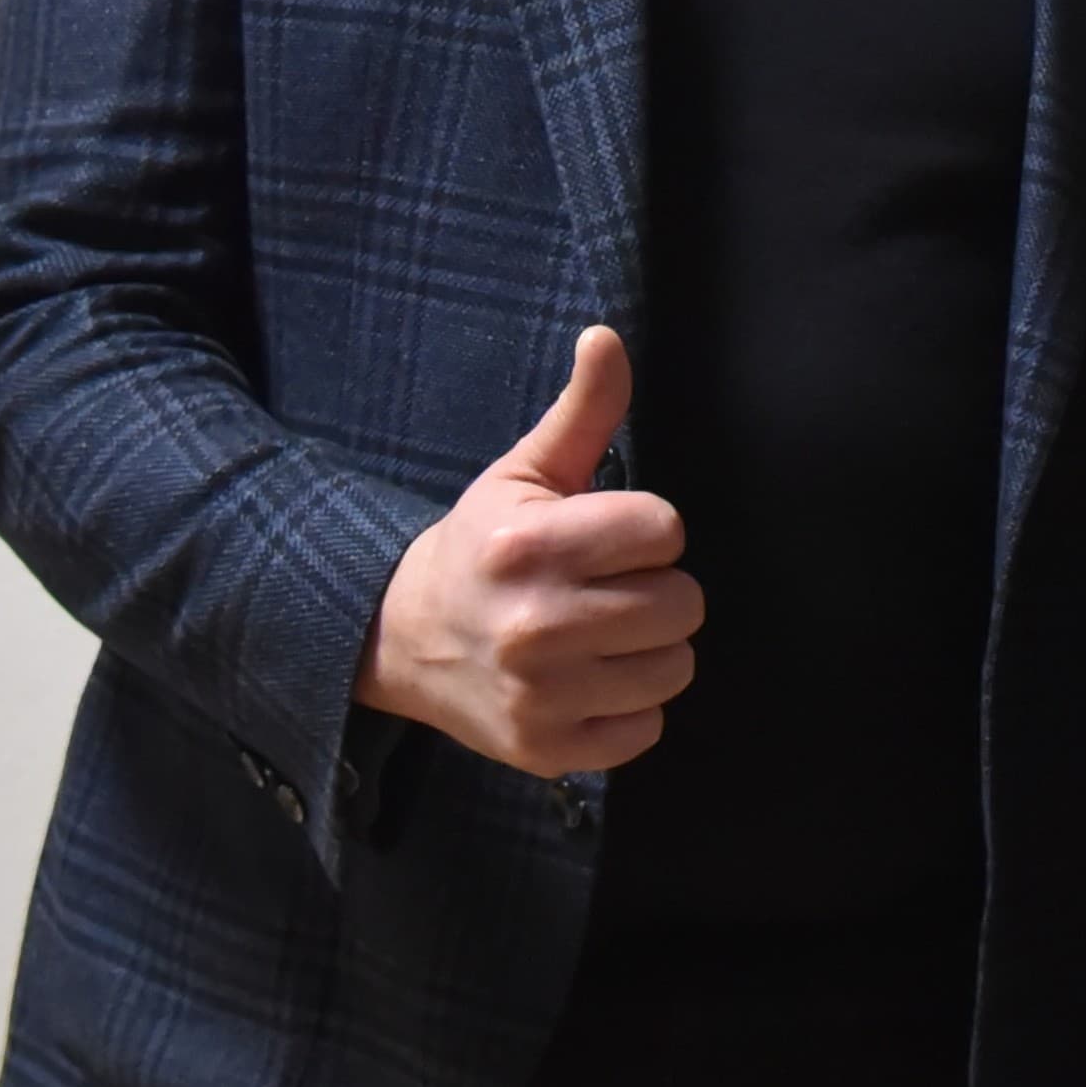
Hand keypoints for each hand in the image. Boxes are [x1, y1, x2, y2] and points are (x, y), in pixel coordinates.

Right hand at [356, 328, 700, 774]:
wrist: (402, 639)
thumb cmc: (482, 548)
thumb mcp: (523, 474)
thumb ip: (582, 411)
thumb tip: (607, 336)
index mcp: (532, 546)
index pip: (665, 531)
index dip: (647, 532)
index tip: (609, 540)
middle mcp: (536, 624)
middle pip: (683, 604)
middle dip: (657, 590)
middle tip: (609, 589)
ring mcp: (542, 695)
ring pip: (675, 668)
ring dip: (650, 651)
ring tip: (602, 635)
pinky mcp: (548, 750)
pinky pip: (647, 731)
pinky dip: (628, 709)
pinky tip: (588, 682)